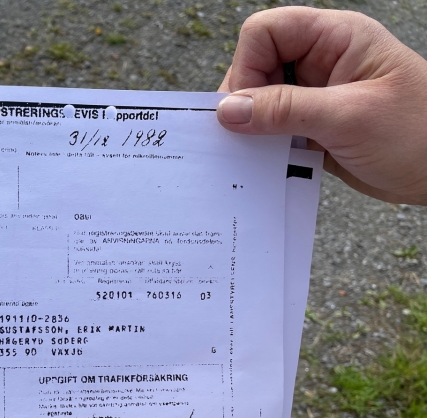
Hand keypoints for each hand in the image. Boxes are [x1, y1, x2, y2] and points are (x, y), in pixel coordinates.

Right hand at [217, 7, 426, 204]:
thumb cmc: (420, 134)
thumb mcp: (348, 118)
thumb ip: (284, 110)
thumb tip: (227, 111)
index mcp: (336, 39)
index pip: (266, 33)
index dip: (247, 66)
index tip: (244, 108)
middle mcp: (322, 62)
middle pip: (256, 67)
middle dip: (246, 102)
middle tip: (248, 137)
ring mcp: (316, 96)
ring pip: (261, 102)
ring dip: (254, 130)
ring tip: (260, 155)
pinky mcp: (314, 128)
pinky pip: (274, 132)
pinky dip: (266, 148)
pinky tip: (270, 166)